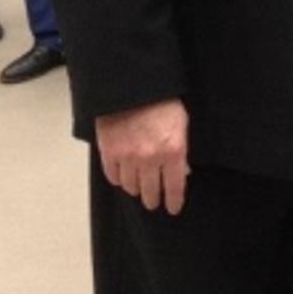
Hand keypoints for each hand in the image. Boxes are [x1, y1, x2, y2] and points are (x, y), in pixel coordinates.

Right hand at [96, 99, 189, 214]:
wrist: (132, 85)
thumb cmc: (162, 100)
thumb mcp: (182, 123)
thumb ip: (182, 149)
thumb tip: (183, 171)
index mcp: (173, 150)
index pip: (175, 187)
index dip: (174, 201)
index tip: (173, 208)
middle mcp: (150, 158)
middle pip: (151, 192)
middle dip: (154, 199)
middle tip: (154, 202)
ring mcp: (128, 157)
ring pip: (131, 187)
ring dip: (136, 189)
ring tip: (139, 188)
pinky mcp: (109, 152)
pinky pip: (113, 177)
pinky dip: (119, 179)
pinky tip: (123, 176)